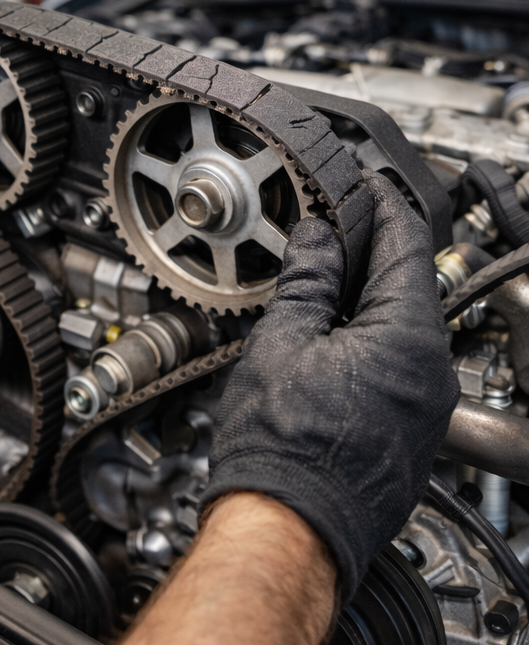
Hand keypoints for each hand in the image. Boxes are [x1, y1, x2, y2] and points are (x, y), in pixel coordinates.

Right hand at [199, 172, 459, 601]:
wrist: (286, 528)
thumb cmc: (282, 446)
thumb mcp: (283, 341)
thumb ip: (308, 280)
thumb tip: (318, 237)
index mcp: (408, 340)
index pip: (408, 247)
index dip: (384, 206)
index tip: (366, 185)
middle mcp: (431, 372)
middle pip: (410, 284)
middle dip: (372, 247)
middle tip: (335, 220)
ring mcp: (424, 405)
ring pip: (403, 324)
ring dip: (368, 290)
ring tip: (325, 269)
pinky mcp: (409, 428)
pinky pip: (398, 360)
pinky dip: (369, 331)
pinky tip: (331, 326)